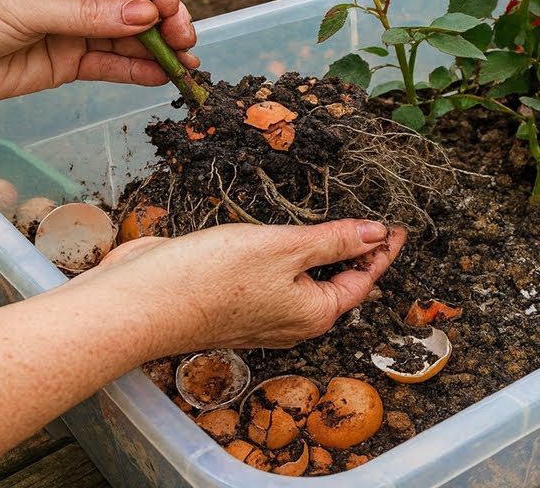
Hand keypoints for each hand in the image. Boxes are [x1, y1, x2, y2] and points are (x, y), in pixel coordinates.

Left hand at [0, 0, 198, 105]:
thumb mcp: (23, 6)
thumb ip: (87, 15)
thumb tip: (148, 15)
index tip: (166, 3)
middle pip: (133, 0)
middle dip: (165, 16)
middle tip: (185, 37)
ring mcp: (69, 28)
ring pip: (127, 35)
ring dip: (159, 46)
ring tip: (188, 61)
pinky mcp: (64, 64)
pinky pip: (109, 65)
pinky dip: (137, 71)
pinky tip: (163, 75)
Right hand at [81, 219, 406, 356]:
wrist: (142, 301)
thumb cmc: (212, 278)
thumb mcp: (284, 248)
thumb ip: (332, 242)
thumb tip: (374, 234)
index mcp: (315, 313)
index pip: (363, 279)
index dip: (382, 249)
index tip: (397, 225)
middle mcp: (292, 320)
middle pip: (336, 284)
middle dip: (354, 253)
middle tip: (372, 220)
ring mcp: (261, 313)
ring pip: (304, 281)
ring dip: (319, 253)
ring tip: (334, 223)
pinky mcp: (232, 301)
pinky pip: (272, 277)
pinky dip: (286, 256)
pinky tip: (282, 235)